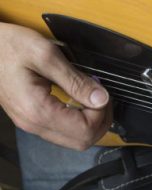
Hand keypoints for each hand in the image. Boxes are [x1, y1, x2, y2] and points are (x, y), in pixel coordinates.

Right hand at [0, 22, 110, 150]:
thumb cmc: (5, 46)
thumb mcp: (44, 53)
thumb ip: (75, 80)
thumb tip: (101, 99)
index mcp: (38, 111)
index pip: (85, 130)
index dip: (101, 115)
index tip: (102, 95)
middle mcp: (34, 124)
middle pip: (82, 142)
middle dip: (100, 123)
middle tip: (102, 100)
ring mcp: (32, 125)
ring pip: (75, 141)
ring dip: (91, 124)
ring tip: (92, 100)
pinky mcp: (33, 121)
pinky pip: (64, 133)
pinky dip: (79, 122)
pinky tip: (80, 103)